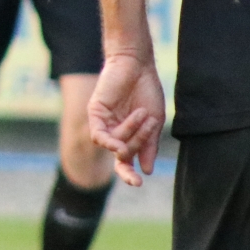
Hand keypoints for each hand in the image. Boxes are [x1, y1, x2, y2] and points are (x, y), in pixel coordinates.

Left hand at [87, 52, 165, 186]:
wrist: (138, 65)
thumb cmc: (147, 90)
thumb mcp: (154, 122)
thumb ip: (148, 146)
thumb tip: (146, 170)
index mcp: (127, 135)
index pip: (125, 161)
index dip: (129, 174)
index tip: (139, 184)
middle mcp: (113, 131)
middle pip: (120, 156)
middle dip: (131, 161)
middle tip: (139, 169)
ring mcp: (103, 122)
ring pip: (113, 145)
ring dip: (130, 136)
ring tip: (142, 116)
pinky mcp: (95, 112)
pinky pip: (98, 135)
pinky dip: (109, 141)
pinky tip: (119, 144)